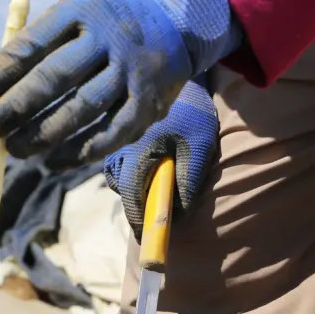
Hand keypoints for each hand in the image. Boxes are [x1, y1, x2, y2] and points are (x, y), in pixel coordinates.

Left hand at [0, 0, 239, 169]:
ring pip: (82, 110)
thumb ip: (37, 40)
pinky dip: (79, 152)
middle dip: (16, 107)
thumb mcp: (76, 11)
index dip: (1, 72)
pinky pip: (111, 134)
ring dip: (43, 135)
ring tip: (15, 149)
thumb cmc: (106, 22)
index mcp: (84, 10)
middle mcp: (111, 39)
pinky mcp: (150, 103)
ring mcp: (133, 72)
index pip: (33, 43)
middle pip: (55, 77)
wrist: (177, 18)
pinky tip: (53, 162)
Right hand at [103, 76, 217, 238]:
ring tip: (163, 169)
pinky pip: (122, 171)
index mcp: (139, 152)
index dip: (142, 222)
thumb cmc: (191, 113)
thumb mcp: (200, 144)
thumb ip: (190, 179)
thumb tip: (178, 216)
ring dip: (141, 186)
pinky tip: (153, 159)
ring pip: (123, 182)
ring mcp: (114, 148)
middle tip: (166, 201)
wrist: (175, 77)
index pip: (134, 198)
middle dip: (143, 204)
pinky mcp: (114, 145)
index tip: (150, 237)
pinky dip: (136, 174)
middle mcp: (119, 151)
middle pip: (127, 194)